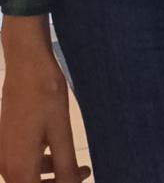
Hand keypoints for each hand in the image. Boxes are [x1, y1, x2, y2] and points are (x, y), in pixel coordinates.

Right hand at [0, 17, 89, 182]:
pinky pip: (22, 163)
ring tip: (77, 165)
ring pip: (26, 177)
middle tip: (81, 173)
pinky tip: (57, 150)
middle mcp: (5, 166)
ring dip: (50, 176)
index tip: (80, 177)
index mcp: (18, 168)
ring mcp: (3, 154)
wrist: (28, 66)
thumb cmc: (46, 97)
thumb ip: (66, 167)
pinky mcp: (5, 142)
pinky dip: (40, 162)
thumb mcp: (62, 134)